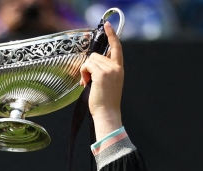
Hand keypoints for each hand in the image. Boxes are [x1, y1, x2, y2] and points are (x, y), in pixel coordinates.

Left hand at [79, 22, 123, 138]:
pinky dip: (83, 73)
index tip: (108, 25)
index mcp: (119, 69)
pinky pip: (87, 65)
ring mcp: (109, 70)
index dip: (112, 35)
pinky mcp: (101, 74)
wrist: (107, 113)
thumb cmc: (104, 102)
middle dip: (89, 66)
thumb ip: (103, 71)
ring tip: (87, 84)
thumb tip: (90, 64)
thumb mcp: (107, 83)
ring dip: (85, 70)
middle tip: (87, 81)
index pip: (117, 48)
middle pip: (96, 55)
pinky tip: (85, 83)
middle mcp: (115, 67)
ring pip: (90, 60)